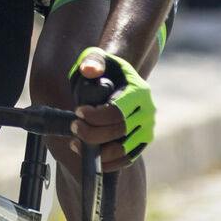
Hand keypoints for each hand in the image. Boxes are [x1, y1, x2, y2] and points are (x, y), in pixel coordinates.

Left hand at [68, 47, 153, 170]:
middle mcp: (147, 112)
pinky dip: (107, 163)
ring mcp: (147, 130)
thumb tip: (90, 70)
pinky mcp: (141, 143)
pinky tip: (88, 156)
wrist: (119, 80)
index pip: (117, 112)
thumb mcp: (97, 58)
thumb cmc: (106, 69)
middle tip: (73, 126)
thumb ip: (93, 60)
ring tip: (75, 143)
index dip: (95, 117)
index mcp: (139, 92)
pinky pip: (126, 159)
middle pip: (119, 132)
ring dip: (97, 152)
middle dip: (92, 133)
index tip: (78, 112)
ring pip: (123, 150)